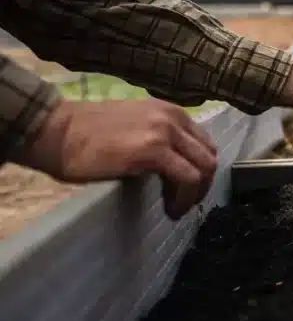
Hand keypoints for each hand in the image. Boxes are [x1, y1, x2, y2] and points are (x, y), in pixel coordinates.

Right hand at [14, 98, 217, 219]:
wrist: (55, 131)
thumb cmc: (85, 133)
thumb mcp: (135, 128)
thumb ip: (160, 139)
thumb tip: (176, 165)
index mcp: (170, 111)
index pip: (204, 143)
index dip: (201, 171)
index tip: (186, 190)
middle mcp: (173, 118)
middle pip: (208, 157)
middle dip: (202, 186)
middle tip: (183, 204)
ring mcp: (165, 132)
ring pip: (203, 169)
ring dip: (193, 195)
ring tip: (174, 209)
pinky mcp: (153, 150)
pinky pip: (187, 179)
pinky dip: (183, 198)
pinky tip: (169, 208)